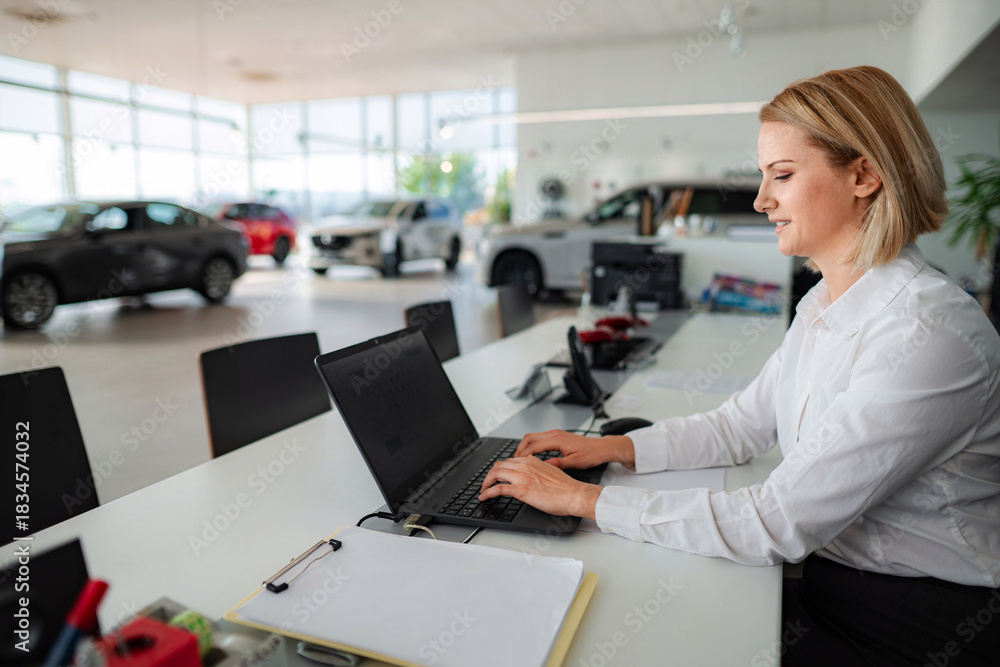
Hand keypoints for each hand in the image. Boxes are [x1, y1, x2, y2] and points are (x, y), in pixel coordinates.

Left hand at [478, 456, 602, 518]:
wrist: (574, 495)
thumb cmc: (566, 488)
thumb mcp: (550, 472)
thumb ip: (538, 471)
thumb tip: (532, 477)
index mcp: (532, 461)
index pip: (509, 461)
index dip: (500, 469)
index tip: (497, 476)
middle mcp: (525, 465)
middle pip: (499, 465)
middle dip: (490, 475)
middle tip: (487, 484)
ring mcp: (522, 477)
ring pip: (495, 474)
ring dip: (486, 483)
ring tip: (483, 491)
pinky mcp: (521, 490)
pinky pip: (498, 489)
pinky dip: (487, 493)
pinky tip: (484, 497)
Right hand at [514, 429, 634, 468]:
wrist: (601, 447)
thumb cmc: (591, 454)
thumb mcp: (574, 463)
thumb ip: (557, 464)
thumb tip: (543, 466)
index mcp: (557, 440)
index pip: (533, 446)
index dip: (523, 455)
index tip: (515, 463)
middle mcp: (554, 434)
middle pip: (529, 438)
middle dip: (519, 448)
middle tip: (513, 461)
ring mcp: (556, 433)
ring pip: (533, 436)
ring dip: (525, 446)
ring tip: (519, 458)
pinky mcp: (558, 436)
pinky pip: (540, 437)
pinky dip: (532, 445)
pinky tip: (531, 454)